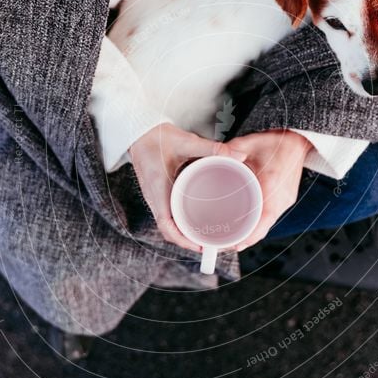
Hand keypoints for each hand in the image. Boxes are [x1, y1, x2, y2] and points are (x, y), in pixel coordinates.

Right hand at [129, 123, 246, 250]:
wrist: (138, 131)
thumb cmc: (157, 137)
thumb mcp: (186, 141)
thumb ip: (212, 148)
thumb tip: (238, 155)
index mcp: (159, 191)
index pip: (167, 226)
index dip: (184, 240)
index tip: (202, 246)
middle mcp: (154, 198)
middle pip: (170, 230)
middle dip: (189, 241)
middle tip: (212, 243)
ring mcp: (155, 197)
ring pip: (169, 224)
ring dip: (185, 232)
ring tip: (206, 235)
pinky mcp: (158, 192)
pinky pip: (168, 214)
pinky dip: (181, 222)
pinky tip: (195, 219)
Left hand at [226, 130, 312, 250]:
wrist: (298, 140)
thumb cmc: (278, 141)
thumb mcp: (251, 142)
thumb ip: (232, 149)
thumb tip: (214, 157)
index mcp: (272, 185)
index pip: (262, 219)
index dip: (249, 235)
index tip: (233, 243)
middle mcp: (282, 197)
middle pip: (264, 227)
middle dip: (246, 239)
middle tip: (225, 244)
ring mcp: (285, 200)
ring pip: (267, 224)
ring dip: (252, 233)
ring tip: (232, 238)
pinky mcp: (285, 200)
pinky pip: (271, 217)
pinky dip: (258, 225)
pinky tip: (246, 226)